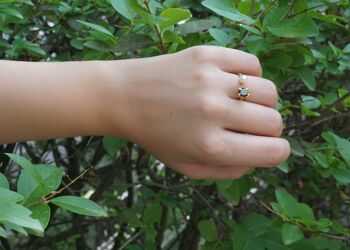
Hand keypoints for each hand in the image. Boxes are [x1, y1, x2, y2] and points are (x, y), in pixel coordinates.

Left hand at [102, 46, 290, 179]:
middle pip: (274, 121)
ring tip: (240, 102)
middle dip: (268, 128)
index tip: (267, 146)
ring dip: (261, 101)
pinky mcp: (206, 55)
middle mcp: (213, 112)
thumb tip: (259, 157)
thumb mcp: (186, 167)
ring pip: (268, 91)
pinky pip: (252, 63)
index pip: (273, 151)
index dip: (276, 151)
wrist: (124, 97)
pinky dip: (250, 75)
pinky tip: (231, 82)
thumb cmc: (156, 136)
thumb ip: (228, 171)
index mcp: (210, 147)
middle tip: (247, 124)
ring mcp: (211, 80)